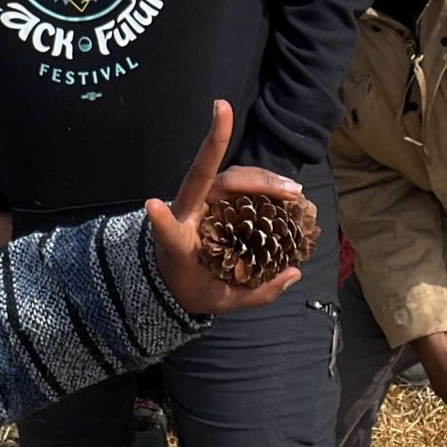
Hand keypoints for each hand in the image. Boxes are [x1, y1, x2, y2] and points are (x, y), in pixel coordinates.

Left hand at [147, 100, 303, 314]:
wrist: (173, 272)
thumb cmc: (191, 285)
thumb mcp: (221, 300)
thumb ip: (257, 293)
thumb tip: (294, 274)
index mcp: (176, 244)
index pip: (168, 232)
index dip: (161, 220)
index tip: (152, 205)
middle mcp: (184, 211)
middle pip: (202, 177)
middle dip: (218, 146)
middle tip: (282, 184)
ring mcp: (197, 199)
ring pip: (226, 176)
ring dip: (261, 178)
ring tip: (294, 193)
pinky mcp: (211, 194)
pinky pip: (236, 180)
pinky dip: (261, 182)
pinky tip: (285, 190)